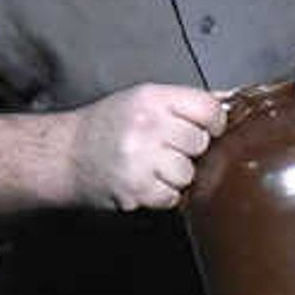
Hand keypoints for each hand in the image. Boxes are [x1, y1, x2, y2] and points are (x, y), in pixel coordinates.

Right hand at [65, 83, 229, 209]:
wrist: (63, 155)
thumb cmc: (105, 126)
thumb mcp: (141, 99)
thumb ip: (185, 101)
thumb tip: (232, 98)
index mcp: (151, 98)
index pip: (209, 109)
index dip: (214, 122)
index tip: (205, 128)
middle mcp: (147, 126)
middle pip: (200, 143)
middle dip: (188, 149)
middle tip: (166, 149)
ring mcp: (141, 159)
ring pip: (188, 173)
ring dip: (176, 175)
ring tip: (153, 167)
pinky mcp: (135, 189)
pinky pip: (172, 197)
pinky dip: (162, 195)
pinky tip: (145, 182)